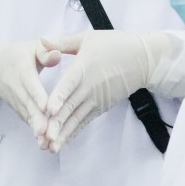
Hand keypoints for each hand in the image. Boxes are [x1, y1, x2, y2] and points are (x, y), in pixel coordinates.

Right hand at [0, 40, 62, 141]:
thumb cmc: (20, 55)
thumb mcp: (32, 48)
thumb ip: (45, 51)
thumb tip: (57, 55)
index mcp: (22, 69)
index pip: (30, 83)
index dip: (37, 95)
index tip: (45, 106)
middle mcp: (17, 87)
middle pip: (27, 104)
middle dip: (37, 119)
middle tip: (46, 131)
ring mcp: (16, 101)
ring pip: (27, 116)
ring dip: (36, 130)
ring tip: (47, 143)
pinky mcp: (19, 109)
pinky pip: (27, 121)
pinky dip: (35, 132)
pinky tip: (45, 144)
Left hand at [41, 32, 154, 151]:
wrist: (143, 60)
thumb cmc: (114, 45)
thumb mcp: (87, 38)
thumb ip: (62, 42)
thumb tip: (41, 39)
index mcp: (83, 68)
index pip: (69, 84)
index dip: (59, 97)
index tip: (48, 110)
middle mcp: (89, 87)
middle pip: (70, 107)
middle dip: (56, 124)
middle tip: (43, 137)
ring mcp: (95, 100)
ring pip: (76, 119)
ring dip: (63, 134)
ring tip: (50, 147)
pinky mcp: (100, 107)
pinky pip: (84, 121)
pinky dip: (73, 132)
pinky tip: (62, 142)